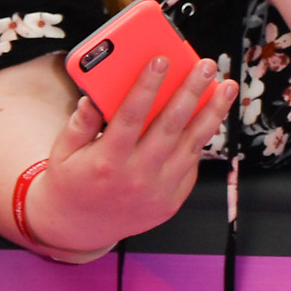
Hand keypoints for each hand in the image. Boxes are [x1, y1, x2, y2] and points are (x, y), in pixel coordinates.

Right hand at [28, 55, 237, 252]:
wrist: (78, 229)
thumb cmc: (72, 182)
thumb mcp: (63, 151)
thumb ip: (80, 123)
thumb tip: (94, 96)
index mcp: (106, 160)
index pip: (130, 116)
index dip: (147, 86)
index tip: (161, 60)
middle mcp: (136, 176)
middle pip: (169, 126)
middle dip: (190, 91)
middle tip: (205, 66)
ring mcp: (157, 191)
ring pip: (192, 144)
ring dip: (212, 113)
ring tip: (227, 88)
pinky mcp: (171, 201)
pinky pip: (192, 164)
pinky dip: (202, 139)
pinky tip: (212, 116)